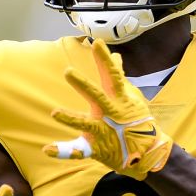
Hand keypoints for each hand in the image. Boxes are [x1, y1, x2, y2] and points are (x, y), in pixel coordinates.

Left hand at [43, 39, 172, 178]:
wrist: (148, 151)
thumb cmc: (136, 119)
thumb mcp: (130, 96)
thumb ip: (119, 76)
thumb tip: (117, 56)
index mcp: (118, 99)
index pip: (112, 75)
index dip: (105, 59)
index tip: (97, 43)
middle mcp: (111, 113)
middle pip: (97, 96)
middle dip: (83, 85)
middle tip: (68, 72)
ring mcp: (104, 131)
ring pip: (87, 124)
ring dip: (71, 119)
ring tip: (54, 112)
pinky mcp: (97, 148)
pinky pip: (79, 150)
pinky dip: (63, 151)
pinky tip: (47, 149)